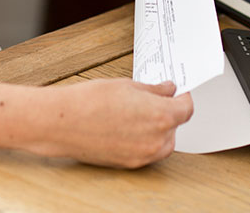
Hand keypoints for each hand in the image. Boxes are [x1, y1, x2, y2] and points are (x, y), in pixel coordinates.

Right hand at [38, 79, 192, 167]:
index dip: (183, 98)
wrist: (62, 122)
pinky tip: (129, 127)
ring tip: (139, 114)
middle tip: (156, 100)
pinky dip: (144, 141)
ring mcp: (143, 155)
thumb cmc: (90, 101)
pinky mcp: (129, 163)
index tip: (178, 93)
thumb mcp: (127, 85)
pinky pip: (147, 152)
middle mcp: (156, 139)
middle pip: (176, 128)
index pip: (186, 109)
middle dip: (170, 114)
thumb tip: (167, 90)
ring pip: (163, 143)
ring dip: (159, 130)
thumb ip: (153, 90)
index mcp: (161, 116)